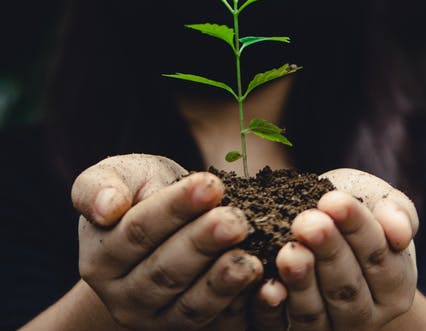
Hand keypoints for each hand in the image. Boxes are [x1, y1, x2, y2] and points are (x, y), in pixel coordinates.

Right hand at [72, 153, 262, 329]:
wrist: (154, 225)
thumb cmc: (135, 190)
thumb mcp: (114, 175)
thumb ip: (99, 187)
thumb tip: (108, 207)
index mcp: (99, 257)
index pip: (138, 232)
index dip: (175, 208)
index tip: (211, 184)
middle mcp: (122, 297)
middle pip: (164, 271)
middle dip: (203, 243)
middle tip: (236, 221)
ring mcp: (153, 319)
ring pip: (189, 304)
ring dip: (222, 281)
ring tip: (250, 258)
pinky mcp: (183, 330)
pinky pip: (211, 322)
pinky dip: (236, 304)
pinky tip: (260, 281)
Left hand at [253, 168, 417, 330]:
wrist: (323, 230)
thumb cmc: (354, 213)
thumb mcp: (379, 201)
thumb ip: (398, 212)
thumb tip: (400, 233)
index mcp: (395, 286)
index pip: (379, 258)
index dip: (357, 229)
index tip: (334, 200)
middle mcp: (365, 315)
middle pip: (348, 288)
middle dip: (327, 253)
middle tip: (307, 222)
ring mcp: (329, 328)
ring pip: (315, 313)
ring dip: (301, 282)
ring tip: (289, 252)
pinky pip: (281, 327)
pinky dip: (271, 310)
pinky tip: (267, 286)